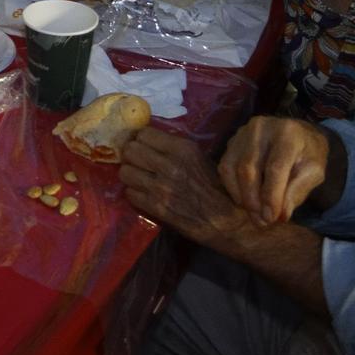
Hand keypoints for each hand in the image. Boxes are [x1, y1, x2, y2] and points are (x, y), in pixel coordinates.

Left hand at [119, 128, 249, 245]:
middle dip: (132, 156)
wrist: (228, 220)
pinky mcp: (156, 207)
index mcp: (183, 149)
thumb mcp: (199, 158)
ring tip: (139, 179)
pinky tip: (144, 194)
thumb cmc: (217, 188)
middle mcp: (169, 164)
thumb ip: (174, 149)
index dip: (141, 139)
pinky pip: (130, 193)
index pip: (144, 133)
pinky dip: (134, 193)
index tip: (143, 146)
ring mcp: (161, 187)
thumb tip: (148, 141)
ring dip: (130, 175)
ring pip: (125, 172)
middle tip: (138, 162)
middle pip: (130, 150)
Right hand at [218, 117, 330, 224]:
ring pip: (232, 168)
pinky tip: (245, 199)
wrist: (299, 135)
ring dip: (241, 196)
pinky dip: (232, 188)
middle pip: (248, 168)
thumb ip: (297, 191)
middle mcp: (261, 127)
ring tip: (254, 213)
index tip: (272, 219)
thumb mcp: (314, 172)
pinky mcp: (232, 141)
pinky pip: (224, 167)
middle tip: (261, 221)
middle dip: (253, 200)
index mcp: (288, 133)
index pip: (275, 167)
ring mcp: (242, 132)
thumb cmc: (308, 155)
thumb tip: (280, 215)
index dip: (271, 196)